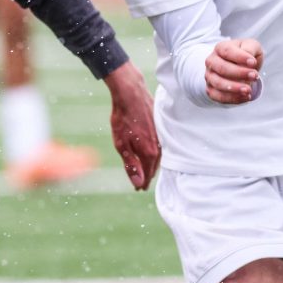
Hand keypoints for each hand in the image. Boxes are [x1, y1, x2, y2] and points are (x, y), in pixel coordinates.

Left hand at [103, 62, 160, 189]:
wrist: (131, 94)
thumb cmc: (123, 118)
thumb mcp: (121, 145)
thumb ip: (131, 165)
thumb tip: (137, 183)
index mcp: (149, 152)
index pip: (147, 174)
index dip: (142, 183)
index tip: (137, 189)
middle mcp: (158, 146)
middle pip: (154, 166)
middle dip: (147, 175)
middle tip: (141, 183)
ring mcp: (161, 136)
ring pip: (157, 156)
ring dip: (151, 164)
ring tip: (145, 169)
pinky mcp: (161, 127)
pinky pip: (159, 146)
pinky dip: (153, 152)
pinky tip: (149, 151)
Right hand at [205, 38, 263, 104]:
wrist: (240, 66)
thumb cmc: (246, 54)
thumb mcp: (251, 46)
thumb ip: (250, 49)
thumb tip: (249, 61)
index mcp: (220, 48)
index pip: (227, 51)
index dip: (240, 57)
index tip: (253, 63)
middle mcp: (211, 61)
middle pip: (222, 68)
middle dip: (239, 73)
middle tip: (255, 76)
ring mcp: (210, 76)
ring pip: (218, 84)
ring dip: (234, 88)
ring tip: (249, 90)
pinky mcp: (211, 90)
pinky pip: (219, 97)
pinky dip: (233, 99)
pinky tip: (246, 97)